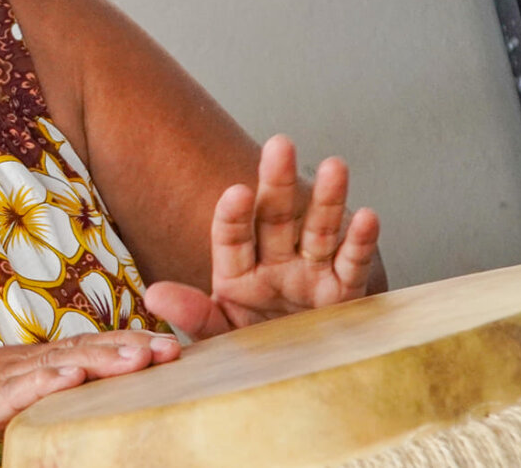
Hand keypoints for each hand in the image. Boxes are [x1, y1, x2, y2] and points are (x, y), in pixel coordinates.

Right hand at [0, 330, 180, 467]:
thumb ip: (28, 402)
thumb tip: (66, 405)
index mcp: (20, 364)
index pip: (82, 348)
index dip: (124, 345)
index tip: (165, 347)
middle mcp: (15, 363)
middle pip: (83, 349)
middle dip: (132, 347)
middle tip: (176, 349)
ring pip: (61, 363)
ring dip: (105, 358)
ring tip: (145, 356)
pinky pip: (20, 390)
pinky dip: (51, 380)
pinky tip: (77, 376)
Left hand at [143, 135, 380, 339]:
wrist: (294, 376)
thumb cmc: (251, 354)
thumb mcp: (218, 336)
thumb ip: (192, 313)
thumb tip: (153, 294)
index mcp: (237, 272)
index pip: (232, 237)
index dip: (233, 215)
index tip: (236, 192)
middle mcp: (275, 263)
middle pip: (275, 218)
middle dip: (278, 183)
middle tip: (279, 144)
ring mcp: (310, 273)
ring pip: (318, 229)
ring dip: (328, 199)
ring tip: (334, 166)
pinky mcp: (343, 291)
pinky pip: (351, 263)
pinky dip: (360, 241)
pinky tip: (367, 215)